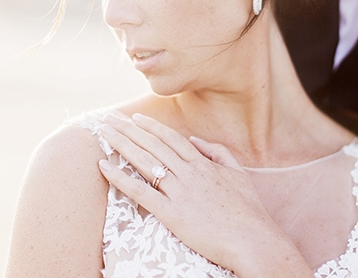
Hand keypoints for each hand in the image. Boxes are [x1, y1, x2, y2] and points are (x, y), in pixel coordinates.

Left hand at [98, 113, 311, 277]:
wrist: (253, 239)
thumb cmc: (248, 211)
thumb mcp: (238, 173)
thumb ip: (217, 152)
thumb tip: (194, 140)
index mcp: (203, 163)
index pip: (170, 138)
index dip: (151, 126)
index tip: (134, 118)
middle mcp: (188, 172)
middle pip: (152, 145)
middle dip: (128, 129)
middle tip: (109, 118)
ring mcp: (179, 192)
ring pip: (144, 162)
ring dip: (121, 144)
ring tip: (104, 133)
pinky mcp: (171, 214)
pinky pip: (140, 192)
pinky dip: (120, 178)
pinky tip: (104, 167)